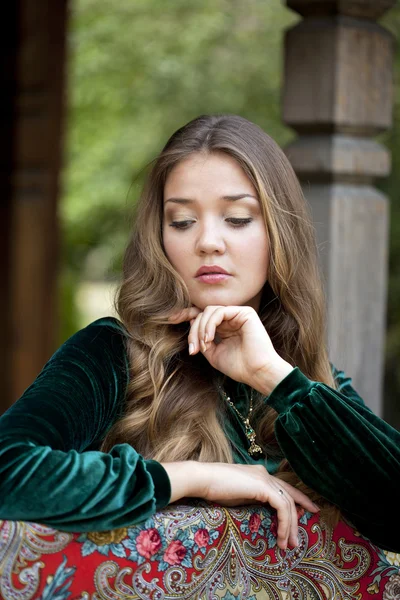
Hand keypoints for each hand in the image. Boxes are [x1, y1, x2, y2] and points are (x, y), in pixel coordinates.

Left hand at [169, 305, 291, 389]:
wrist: (257, 373)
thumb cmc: (238, 366)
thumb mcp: (213, 354)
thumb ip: (202, 339)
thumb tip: (191, 323)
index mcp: (224, 327)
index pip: (203, 316)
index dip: (186, 315)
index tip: (170, 319)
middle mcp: (231, 319)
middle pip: (203, 314)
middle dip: (193, 330)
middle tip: (193, 349)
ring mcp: (238, 314)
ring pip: (209, 312)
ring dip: (201, 329)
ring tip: (204, 346)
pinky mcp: (245, 312)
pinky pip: (219, 312)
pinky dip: (210, 325)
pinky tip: (210, 339)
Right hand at [197, 462, 318, 549]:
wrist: (202, 479)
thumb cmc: (213, 489)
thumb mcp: (238, 496)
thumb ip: (252, 500)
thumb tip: (263, 513)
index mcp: (259, 474)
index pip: (284, 488)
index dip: (298, 500)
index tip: (307, 512)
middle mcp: (265, 474)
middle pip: (290, 496)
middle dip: (296, 520)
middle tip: (297, 541)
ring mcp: (265, 478)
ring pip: (288, 503)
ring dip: (291, 527)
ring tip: (289, 545)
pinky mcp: (263, 486)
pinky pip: (282, 507)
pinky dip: (285, 523)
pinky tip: (281, 537)